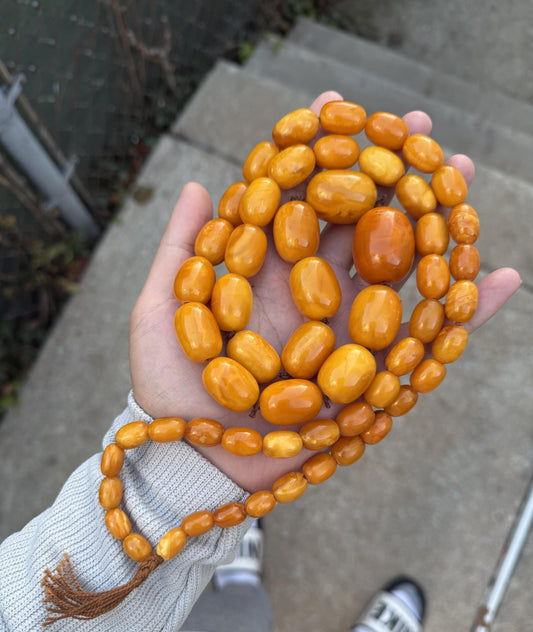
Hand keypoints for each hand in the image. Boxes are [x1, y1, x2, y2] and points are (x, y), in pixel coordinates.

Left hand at [130, 92, 520, 492]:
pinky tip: (502, 280)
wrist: (192, 458)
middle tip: (419, 129)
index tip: (334, 108)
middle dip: (386, 175)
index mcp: (263, 274)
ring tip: (461, 180)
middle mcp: (309, 296)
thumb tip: (199, 183)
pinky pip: (422, 343)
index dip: (316, 155)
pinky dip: (464, 316)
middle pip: (357, 226)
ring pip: (396, 271)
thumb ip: (180, 249)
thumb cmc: (166, 386)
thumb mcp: (158, 311)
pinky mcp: (366, 375)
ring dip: (431, 226)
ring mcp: (342, 333)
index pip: (298, 200)